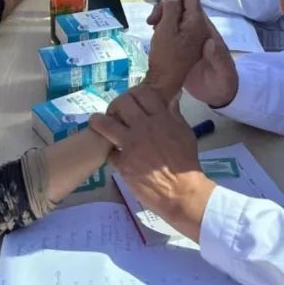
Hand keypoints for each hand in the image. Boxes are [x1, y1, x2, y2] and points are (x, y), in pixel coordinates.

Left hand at [90, 87, 214, 242]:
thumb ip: (174, 114)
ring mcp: (131, 145)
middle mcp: (144, 128)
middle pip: (122, 103)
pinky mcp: (122, 163)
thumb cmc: (186, 162)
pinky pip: (108, 151)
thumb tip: (171, 98)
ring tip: (97, 122)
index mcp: (161, 119)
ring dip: (99, 121)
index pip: (142, 93)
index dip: (135, 93)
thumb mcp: (185, 133)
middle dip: (116, 104)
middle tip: (116, 112)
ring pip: (105, 124)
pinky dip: (109, 150)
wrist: (181, 191)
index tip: (133, 100)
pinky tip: (110, 151)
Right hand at [144, 0, 215, 100]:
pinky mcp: (182, 46)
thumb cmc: (220, 80)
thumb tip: (210, 41)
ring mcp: (188, 36)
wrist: (219, 94)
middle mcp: (196, 28)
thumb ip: (217, 56)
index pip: (193, 0)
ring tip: (151, 27)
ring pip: (173, 15)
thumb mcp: (221, 70)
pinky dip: (160, 25)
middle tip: (151, 20)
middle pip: (179, 5)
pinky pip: (169, 27)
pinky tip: (154, 34)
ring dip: (161, 15)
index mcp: (204, 28)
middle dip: (164, 5)